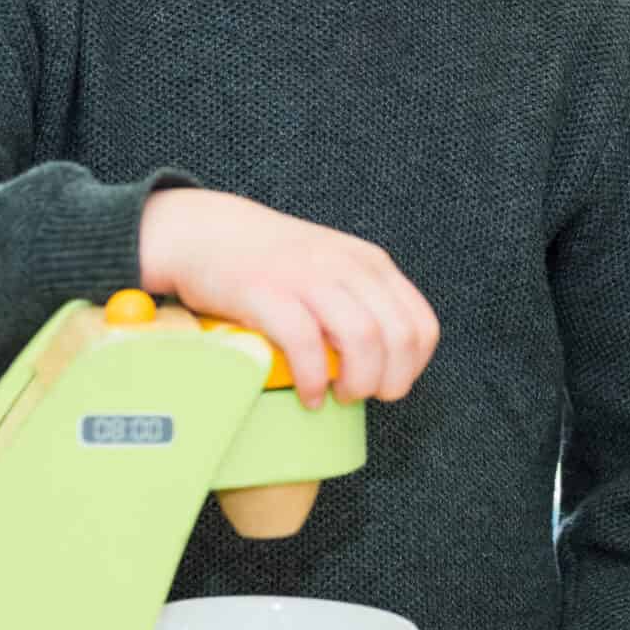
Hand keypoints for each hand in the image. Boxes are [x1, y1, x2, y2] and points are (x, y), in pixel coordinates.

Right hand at [137, 189, 438, 408]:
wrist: (209, 234)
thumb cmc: (274, 264)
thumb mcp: (334, 270)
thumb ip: (361, 302)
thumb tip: (385, 362)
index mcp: (371, 264)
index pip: (421, 325)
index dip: (412, 367)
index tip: (388, 385)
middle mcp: (348, 267)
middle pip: (398, 337)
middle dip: (389, 381)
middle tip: (361, 396)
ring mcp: (308, 276)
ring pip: (363, 338)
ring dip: (358, 381)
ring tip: (337, 395)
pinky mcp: (267, 291)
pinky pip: (306, 343)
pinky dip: (312, 378)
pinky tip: (307, 395)